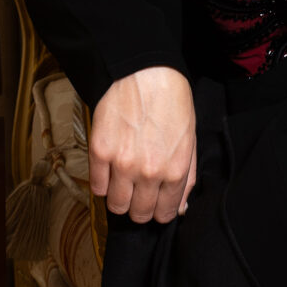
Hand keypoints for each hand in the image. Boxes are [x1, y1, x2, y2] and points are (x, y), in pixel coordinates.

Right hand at [89, 67, 196, 224]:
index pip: (165, 213)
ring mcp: (122, 164)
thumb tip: (181, 207)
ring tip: (123, 184)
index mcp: (175, 171)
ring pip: (116, 205)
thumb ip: (187, 177)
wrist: (145, 72)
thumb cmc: (172, 102)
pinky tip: (109, 172)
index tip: (155, 206)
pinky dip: (102, 184)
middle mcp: (149, 173)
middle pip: (139, 214)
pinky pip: (97, 186)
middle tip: (138, 195)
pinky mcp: (100, 152)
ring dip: (120, 199)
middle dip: (140, 209)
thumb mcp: (190, 140)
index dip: (160, 212)